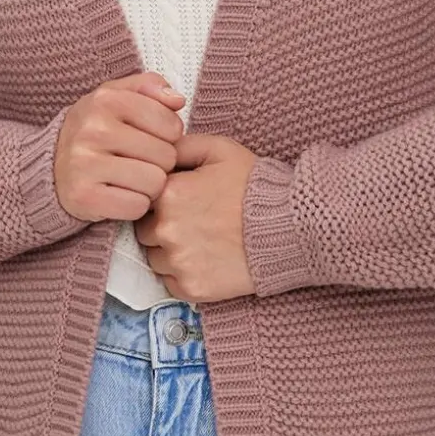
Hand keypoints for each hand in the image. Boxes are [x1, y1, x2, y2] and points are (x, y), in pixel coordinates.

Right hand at [53, 72, 186, 221]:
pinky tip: (120, 195)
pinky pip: (137, 206)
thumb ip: (150, 87)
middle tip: (139, 162)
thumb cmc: (97, 130)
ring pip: (155, 182)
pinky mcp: (83, 196)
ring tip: (131, 179)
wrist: (51, 166)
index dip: (169, 137)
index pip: (171, 125)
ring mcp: (84, 164)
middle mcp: (93, 129)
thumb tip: (178, 100)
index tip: (150, 139)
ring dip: (150, 186)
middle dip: (160, 163)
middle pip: (166, 156)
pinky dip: (134, 205)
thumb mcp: (118, 97)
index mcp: (106, 100)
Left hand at [133, 132, 257, 302]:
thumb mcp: (219, 150)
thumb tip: (157, 152)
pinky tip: (209, 261)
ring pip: (156, 259)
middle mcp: (165, 229)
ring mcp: (178, 262)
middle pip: (146, 232)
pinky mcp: (191, 288)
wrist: (291, 226)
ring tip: (205, 242)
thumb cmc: (255, 185)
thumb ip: (181, 147)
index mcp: (167, 193)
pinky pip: (172, 283)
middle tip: (196, 223)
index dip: (162, 201)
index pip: (143, 199)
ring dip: (172, 253)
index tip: (184, 203)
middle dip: (164, 227)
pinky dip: (185, 275)